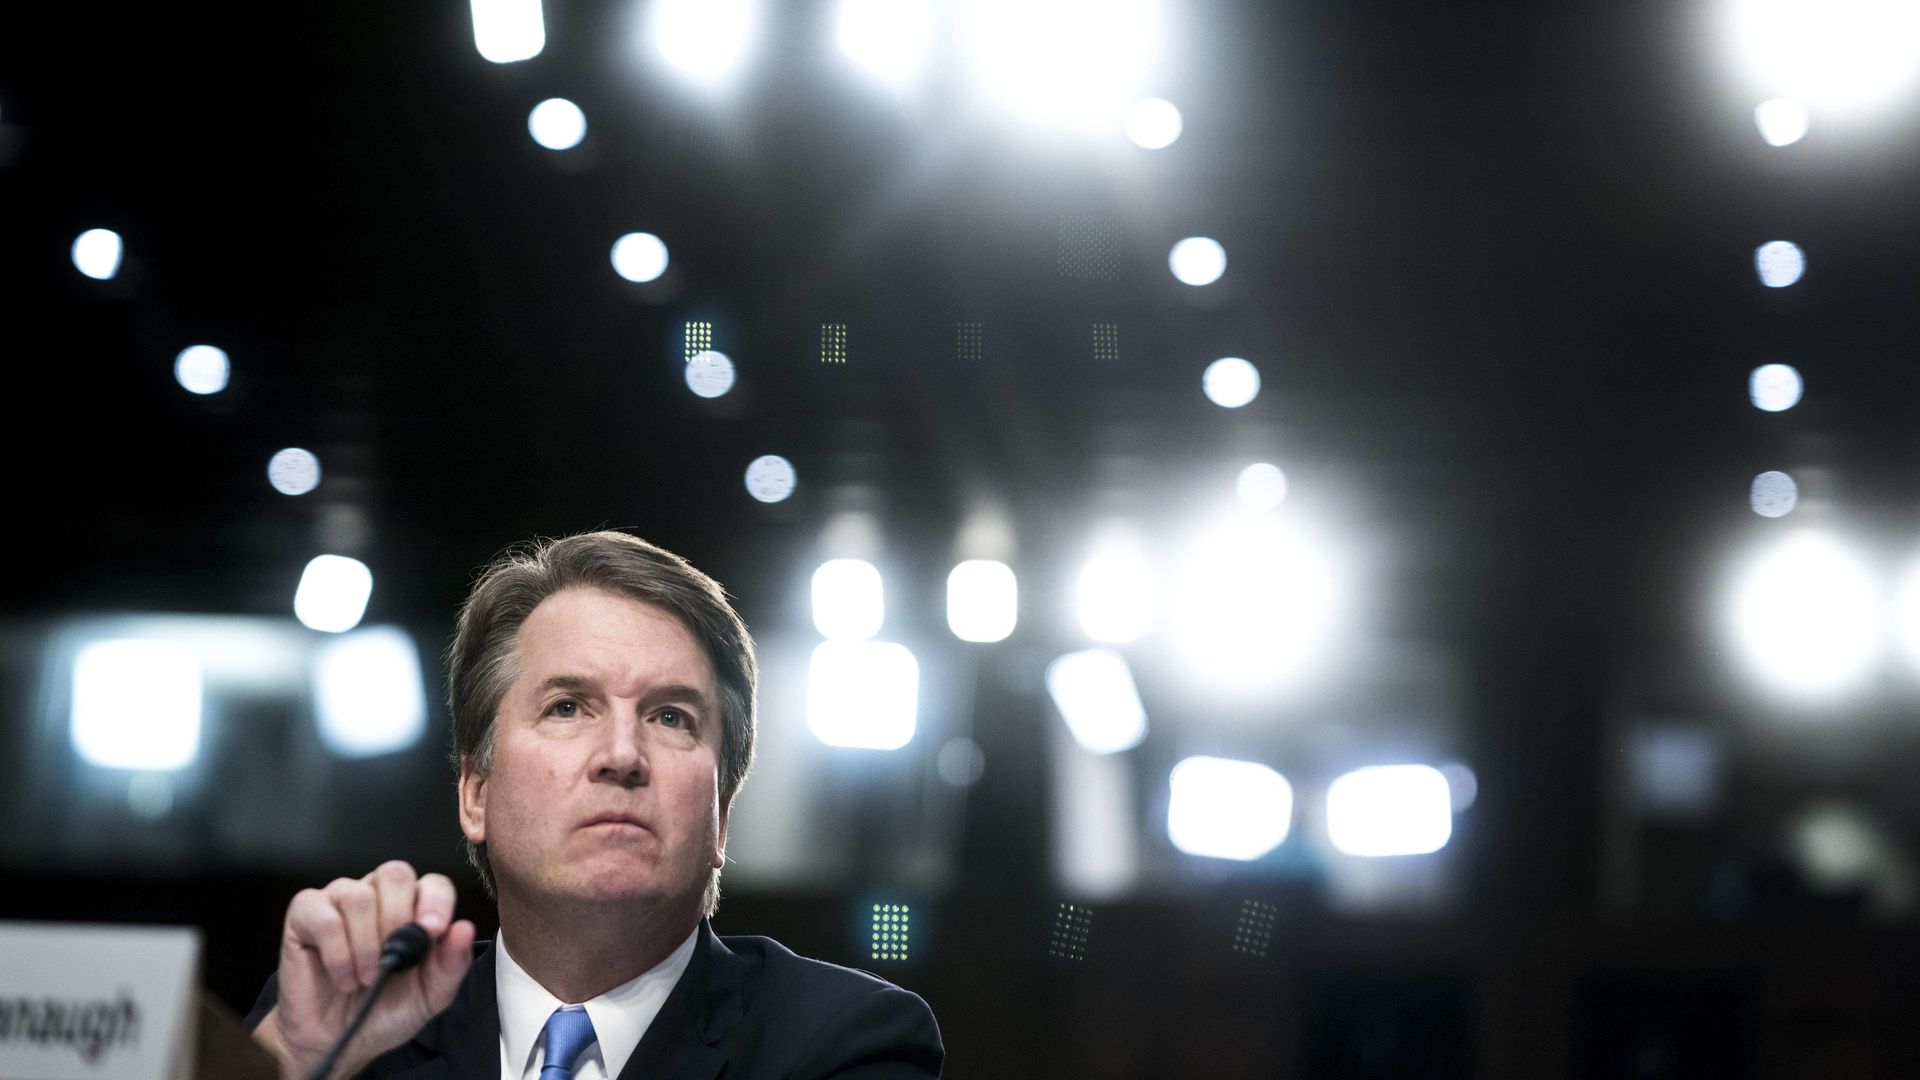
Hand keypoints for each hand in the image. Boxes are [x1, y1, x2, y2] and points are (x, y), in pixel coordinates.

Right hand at [252, 860, 474, 1078]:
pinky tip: (344, 978)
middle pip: (395, 874)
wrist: (340, 1040)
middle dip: (397, 918)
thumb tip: (465, 927)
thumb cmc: (386, 1010)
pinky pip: (324, 917)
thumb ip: (452, 963)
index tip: (434, 931)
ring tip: (366, 978)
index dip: (436, 901)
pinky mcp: (305, 914)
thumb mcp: (431, 995)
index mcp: (414, 907)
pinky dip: (337, 953)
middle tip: (392, 959)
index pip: (433, 883)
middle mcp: (378, 895)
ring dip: (365, 945)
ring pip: (358, 896)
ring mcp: (340, 900)